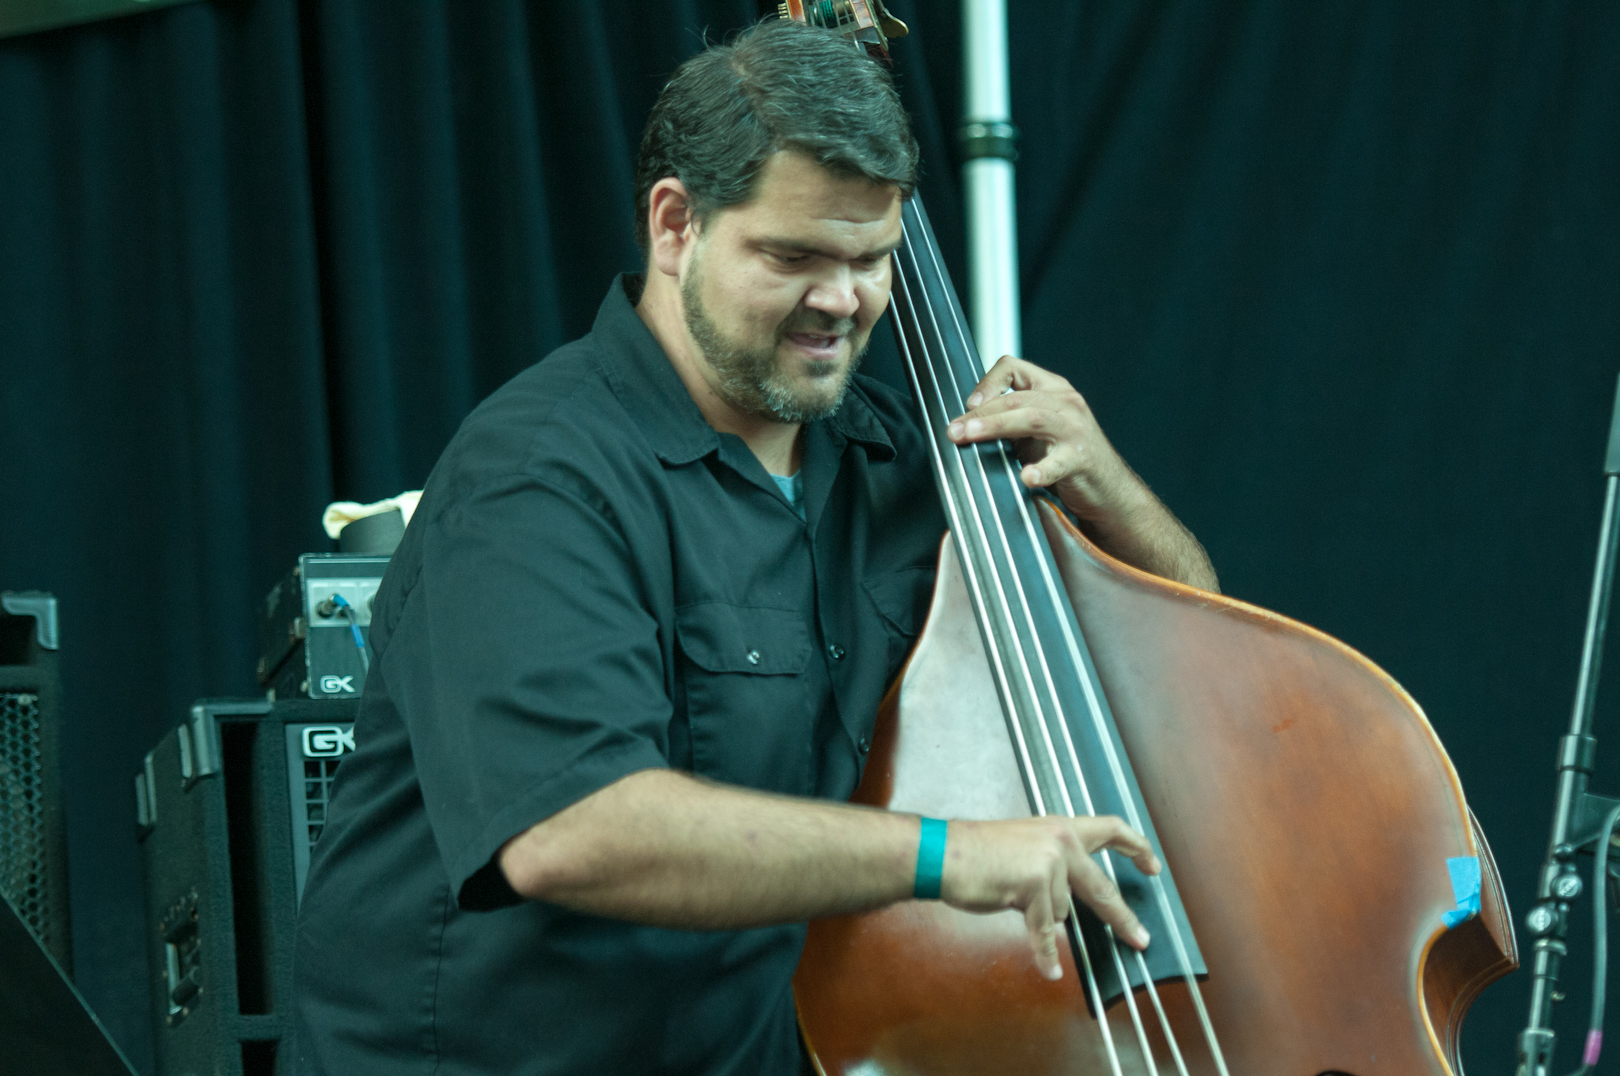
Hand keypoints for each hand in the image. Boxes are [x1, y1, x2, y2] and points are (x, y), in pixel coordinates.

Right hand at [939, 814, 1160, 980]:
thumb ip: (1053, 866)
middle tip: (1140, 937)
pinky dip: (1043, 953)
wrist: (943, 853)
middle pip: (1102, 887)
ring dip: (1039, 915)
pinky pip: (1044, 930)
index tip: (1153, 865)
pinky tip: (1049, 968)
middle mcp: (1059, 840)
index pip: (1110, 829)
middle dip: (1123, 918)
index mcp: (1059, 827)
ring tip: (1010, 895)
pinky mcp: (1034, 884)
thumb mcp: (1024, 847)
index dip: (1136, 847)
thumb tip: (1071, 901)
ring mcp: (1049, 861)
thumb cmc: (975, 853)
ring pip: (1062, 912)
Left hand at [945, 355, 1146, 525]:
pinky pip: (1057, 463)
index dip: (986, 383)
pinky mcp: (1081, 459)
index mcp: (1052, 389)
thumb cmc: (1066, 457)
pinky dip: (1040, 470)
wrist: (1108, 488)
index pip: (1013, 367)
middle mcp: (1065, 402)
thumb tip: (963, 423)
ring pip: (1031, 418)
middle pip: (1015, 398)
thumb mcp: (1035, 430)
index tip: (968, 406)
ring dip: (995, 426)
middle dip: (979, 414)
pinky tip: (1027, 478)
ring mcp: (1075, 429)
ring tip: (971, 437)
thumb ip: (1008, 420)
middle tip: (954, 431)